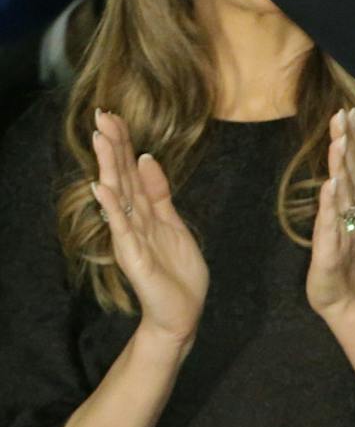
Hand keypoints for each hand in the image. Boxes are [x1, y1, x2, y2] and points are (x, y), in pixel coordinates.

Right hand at [90, 109, 206, 344]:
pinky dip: (111, 206)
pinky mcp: (132, 255)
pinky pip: (121, 227)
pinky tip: (102, 186)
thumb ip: (159, 193)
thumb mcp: (173, 223)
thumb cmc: (177, 271)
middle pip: (122, 176)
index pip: (131, 170)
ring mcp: (131, 236)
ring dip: (109, 167)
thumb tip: (148, 158)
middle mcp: (133, 219)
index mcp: (145, 211)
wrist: (181, 312)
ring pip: (118, 195)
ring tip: (100, 139)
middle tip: (101, 114)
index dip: (124, 143)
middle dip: (113, 146)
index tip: (114, 115)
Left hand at [306, 107, 354, 321]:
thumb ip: (343, 194)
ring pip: (344, 192)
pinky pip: (332, 223)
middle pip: (353, 171)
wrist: (346, 298)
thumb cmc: (340, 259)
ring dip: (342, 165)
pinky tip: (330, 184)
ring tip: (340, 140)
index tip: (350, 111)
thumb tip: (340, 168)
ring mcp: (344, 230)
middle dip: (349, 141)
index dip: (354, 139)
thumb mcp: (341, 221)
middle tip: (346, 113)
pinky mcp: (332, 249)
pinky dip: (331, 203)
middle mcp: (353, 212)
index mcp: (354, 204)